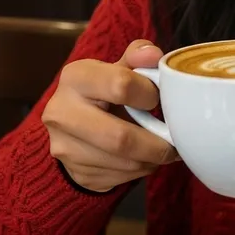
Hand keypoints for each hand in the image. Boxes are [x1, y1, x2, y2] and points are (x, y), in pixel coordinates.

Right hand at [42, 39, 178, 192]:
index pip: (120, 85)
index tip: (156, 98)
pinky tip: (143, 158)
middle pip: (119, 137)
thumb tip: (154, 55)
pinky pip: (118, 178)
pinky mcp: (76, 172)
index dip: (148, 94)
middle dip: (155, 143)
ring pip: (121, 162)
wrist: (74, 120)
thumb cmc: (105, 88)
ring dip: (150, 159)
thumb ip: (138, 56)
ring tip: (162, 149)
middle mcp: (61, 112)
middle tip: (173, 142)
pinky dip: (139, 170)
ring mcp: (64, 147)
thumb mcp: (118, 66)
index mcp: (75, 77)